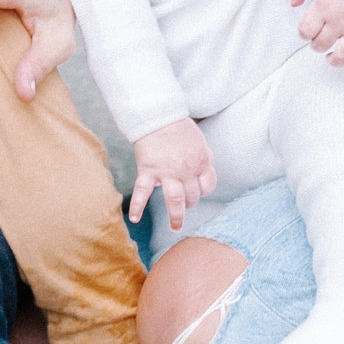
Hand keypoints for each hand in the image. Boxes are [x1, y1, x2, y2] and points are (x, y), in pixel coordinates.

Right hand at [129, 118, 215, 232]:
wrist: (158, 116)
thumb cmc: (180, 129)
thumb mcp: (200, 143)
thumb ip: (204, 160)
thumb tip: (207, 176)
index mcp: (200, 162)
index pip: (208, 186)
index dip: (202, 189)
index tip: (196, 188)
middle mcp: (186, 169)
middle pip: (192, 196)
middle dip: (190, 202)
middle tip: (184, 204)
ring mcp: (166, 172)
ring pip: (175, 199)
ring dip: (176, 216)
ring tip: (176, 227)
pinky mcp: (148, 170)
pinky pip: (142, 192)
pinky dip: (137, 206)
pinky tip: (135, 219)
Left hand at [287, 0, 343, 72]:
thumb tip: (293, 4)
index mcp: (324, 7)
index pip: (305, 30)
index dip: (303, 32)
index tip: (307, 28)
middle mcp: (340, 21)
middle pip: (321, 44)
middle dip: (316, 43)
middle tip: (319, 36)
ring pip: (343, 55)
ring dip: (334, 59)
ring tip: (330, 56)